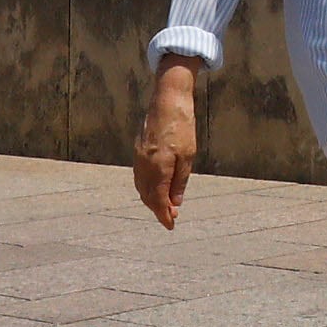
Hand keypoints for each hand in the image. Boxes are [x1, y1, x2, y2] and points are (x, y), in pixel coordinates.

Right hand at [133, 62, 201, 230]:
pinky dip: (147, 187)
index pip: (158, 200)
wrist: (167, 100)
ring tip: (165, 206)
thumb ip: (180, 181)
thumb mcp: (188, 156)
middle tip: (170, 218)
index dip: (164, 215)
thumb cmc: (182, 126)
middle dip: (158, 209)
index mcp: (158, 167)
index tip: (171, 226)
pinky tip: (155, 189)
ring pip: (141, 187)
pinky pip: (139, 176)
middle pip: (147, 196)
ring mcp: (138, 157)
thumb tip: (176, 202)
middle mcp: (144, 165)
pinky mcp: (137, 150)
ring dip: (151, 199)